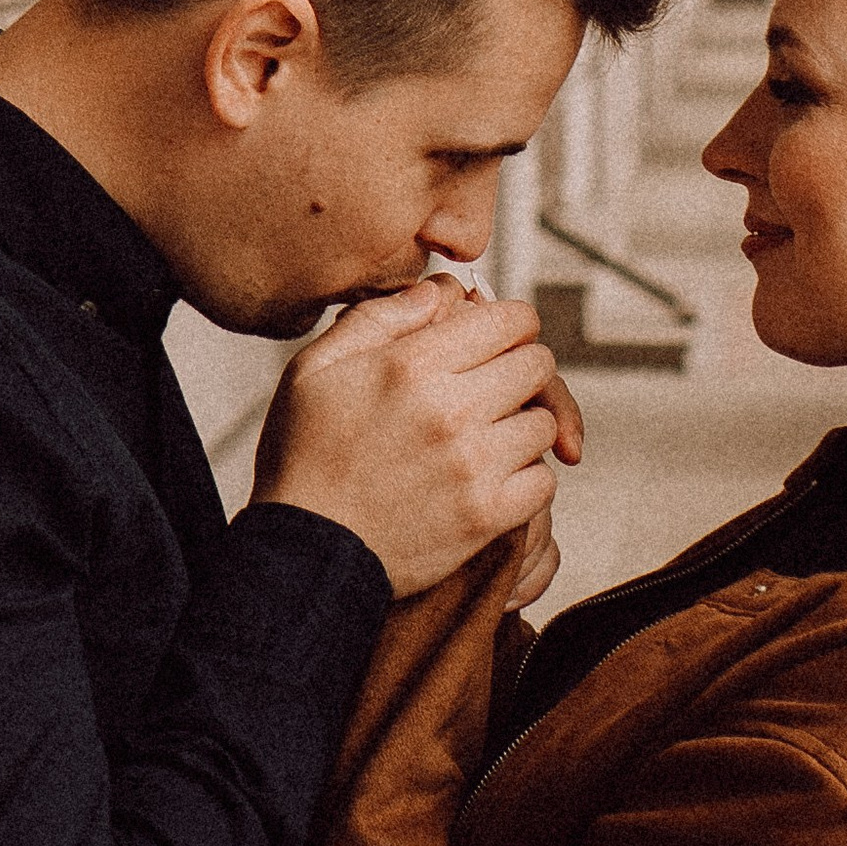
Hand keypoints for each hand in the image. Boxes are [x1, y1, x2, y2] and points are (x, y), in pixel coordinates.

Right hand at [253, 278, 578, 596]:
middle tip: (491, 386)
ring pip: (543, 423)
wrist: (303, 552)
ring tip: (486, 435)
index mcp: (412, 365)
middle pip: (538, 365)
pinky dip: (525, 478)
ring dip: (522, 424)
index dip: (508, 325)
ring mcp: (474, 466)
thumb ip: (379, 318)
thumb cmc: (304, 460)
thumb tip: (437, 293)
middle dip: (519, 368)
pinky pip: (543, 481)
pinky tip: (491, 477)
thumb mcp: (316, 368)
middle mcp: (451, 410)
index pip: (512, 320)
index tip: (493, 341)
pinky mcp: (486, 516)